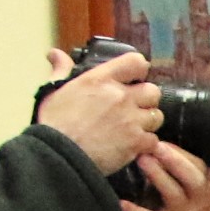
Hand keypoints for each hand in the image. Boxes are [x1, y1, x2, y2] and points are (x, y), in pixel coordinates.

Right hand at [33, 45, 162, 175]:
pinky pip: (154, 139)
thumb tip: (56, 54)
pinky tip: (133, 145)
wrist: (59, 156)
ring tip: (134, 128)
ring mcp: (131, 119)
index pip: (135, 62)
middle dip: (146, 99)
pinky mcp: (136, 142)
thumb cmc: (54, 125)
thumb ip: (61, 70)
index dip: (138, 70)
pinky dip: (146, 144)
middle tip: (134, 107)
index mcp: (100, 79)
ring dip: (148, 122)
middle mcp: (120, 96)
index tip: (133, 79)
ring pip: (156, 116)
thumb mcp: (53, 91)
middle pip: (153, 91)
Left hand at [119, 139, 208, 210]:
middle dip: (177, 162)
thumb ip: (160, 157)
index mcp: (195, 182)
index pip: (197, 165)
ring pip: (176, 196)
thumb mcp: (163, 175)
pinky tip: (122, 203)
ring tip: (140, 160)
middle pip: (195, 180)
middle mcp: (193, 199)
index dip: (179, 152)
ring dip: (159, 177)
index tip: (157, 138)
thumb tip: (145, 124)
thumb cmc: (155, 196)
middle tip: (156, 146)